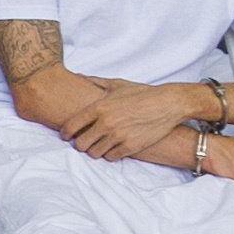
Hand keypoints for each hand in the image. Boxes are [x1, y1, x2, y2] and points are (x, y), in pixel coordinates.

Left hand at [65, 78, 209, 162]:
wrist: (168, 103)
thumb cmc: (142, 93)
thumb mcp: (117, 84)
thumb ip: (96, 82)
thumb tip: (79, 76)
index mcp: (99, 107)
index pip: (71, 126)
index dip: (65, 133)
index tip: (66, 136)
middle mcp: (106, 123)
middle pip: (80, 144)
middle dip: (80, 144)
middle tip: (84, 142)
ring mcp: (118, 136)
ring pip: (94, 153)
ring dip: (94, 150)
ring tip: (98, 146)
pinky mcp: (131, 146)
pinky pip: (111, 157)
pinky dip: (110, 154)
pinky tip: (112, 149)